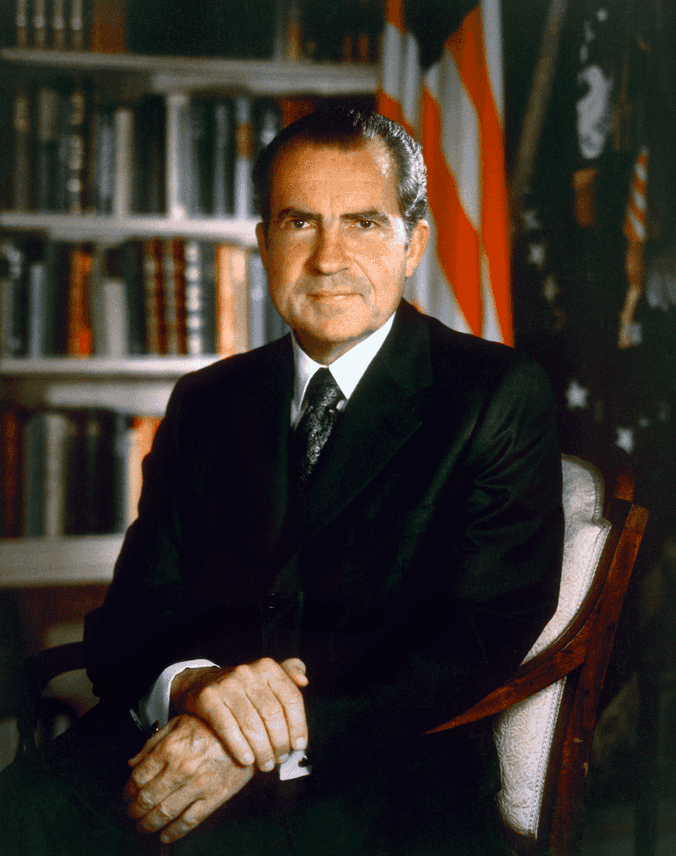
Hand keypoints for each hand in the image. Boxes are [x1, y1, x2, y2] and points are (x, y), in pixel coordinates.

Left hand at [124, 714, 253, 843]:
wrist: (248, 732)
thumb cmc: (213, 725)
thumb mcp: (179, 723)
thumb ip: (153, 742)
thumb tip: (133, 762)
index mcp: (171, 747)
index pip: (139, 777)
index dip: (128, 790)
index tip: (126, 795)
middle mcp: (181, 768)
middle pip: (147, 798)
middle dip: (134, 810)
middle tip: (131, 814)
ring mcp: (198, 785)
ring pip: (164, 813)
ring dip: (148, 823)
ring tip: (143, 826)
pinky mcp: (214, 797)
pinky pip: (189, 821)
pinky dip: (173, 832)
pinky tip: (165, 835)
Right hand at [170, 657, 308, 771]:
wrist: (200, 684)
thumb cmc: (243, 688)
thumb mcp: (266, 677)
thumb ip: (289, 676)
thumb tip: (304, 681)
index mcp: (268, 667)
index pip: (291, 698)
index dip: (298, 724)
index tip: (299, 745)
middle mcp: (248, 672)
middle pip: (272, 713)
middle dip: (280, 742)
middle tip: (280, 759)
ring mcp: (227, 684)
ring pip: (251, 723)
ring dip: (262, 750)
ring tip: (266, 764)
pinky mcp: (208, 697)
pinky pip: (227, 727)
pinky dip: (240, 747)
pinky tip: (247, 760)